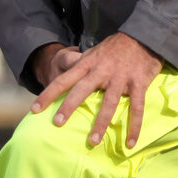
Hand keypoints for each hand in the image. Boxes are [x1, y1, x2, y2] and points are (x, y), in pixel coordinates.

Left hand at [30, 32, 163, 148]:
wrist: (143, 35)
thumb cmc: (115, 48)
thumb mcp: (93, 53)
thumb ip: (80, 66)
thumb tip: (64, 79)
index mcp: (87, 64)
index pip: (63, 80)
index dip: (48, 94)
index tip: (34, 109)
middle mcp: (101, 71)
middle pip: (81, 90)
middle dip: (68, 106)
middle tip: (57, 123)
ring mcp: (120, 78)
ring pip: (108, 103)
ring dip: (100, 123)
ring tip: (92, 141)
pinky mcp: (138, 83)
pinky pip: (136, 107)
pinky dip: (134, 126)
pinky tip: (130, 143)